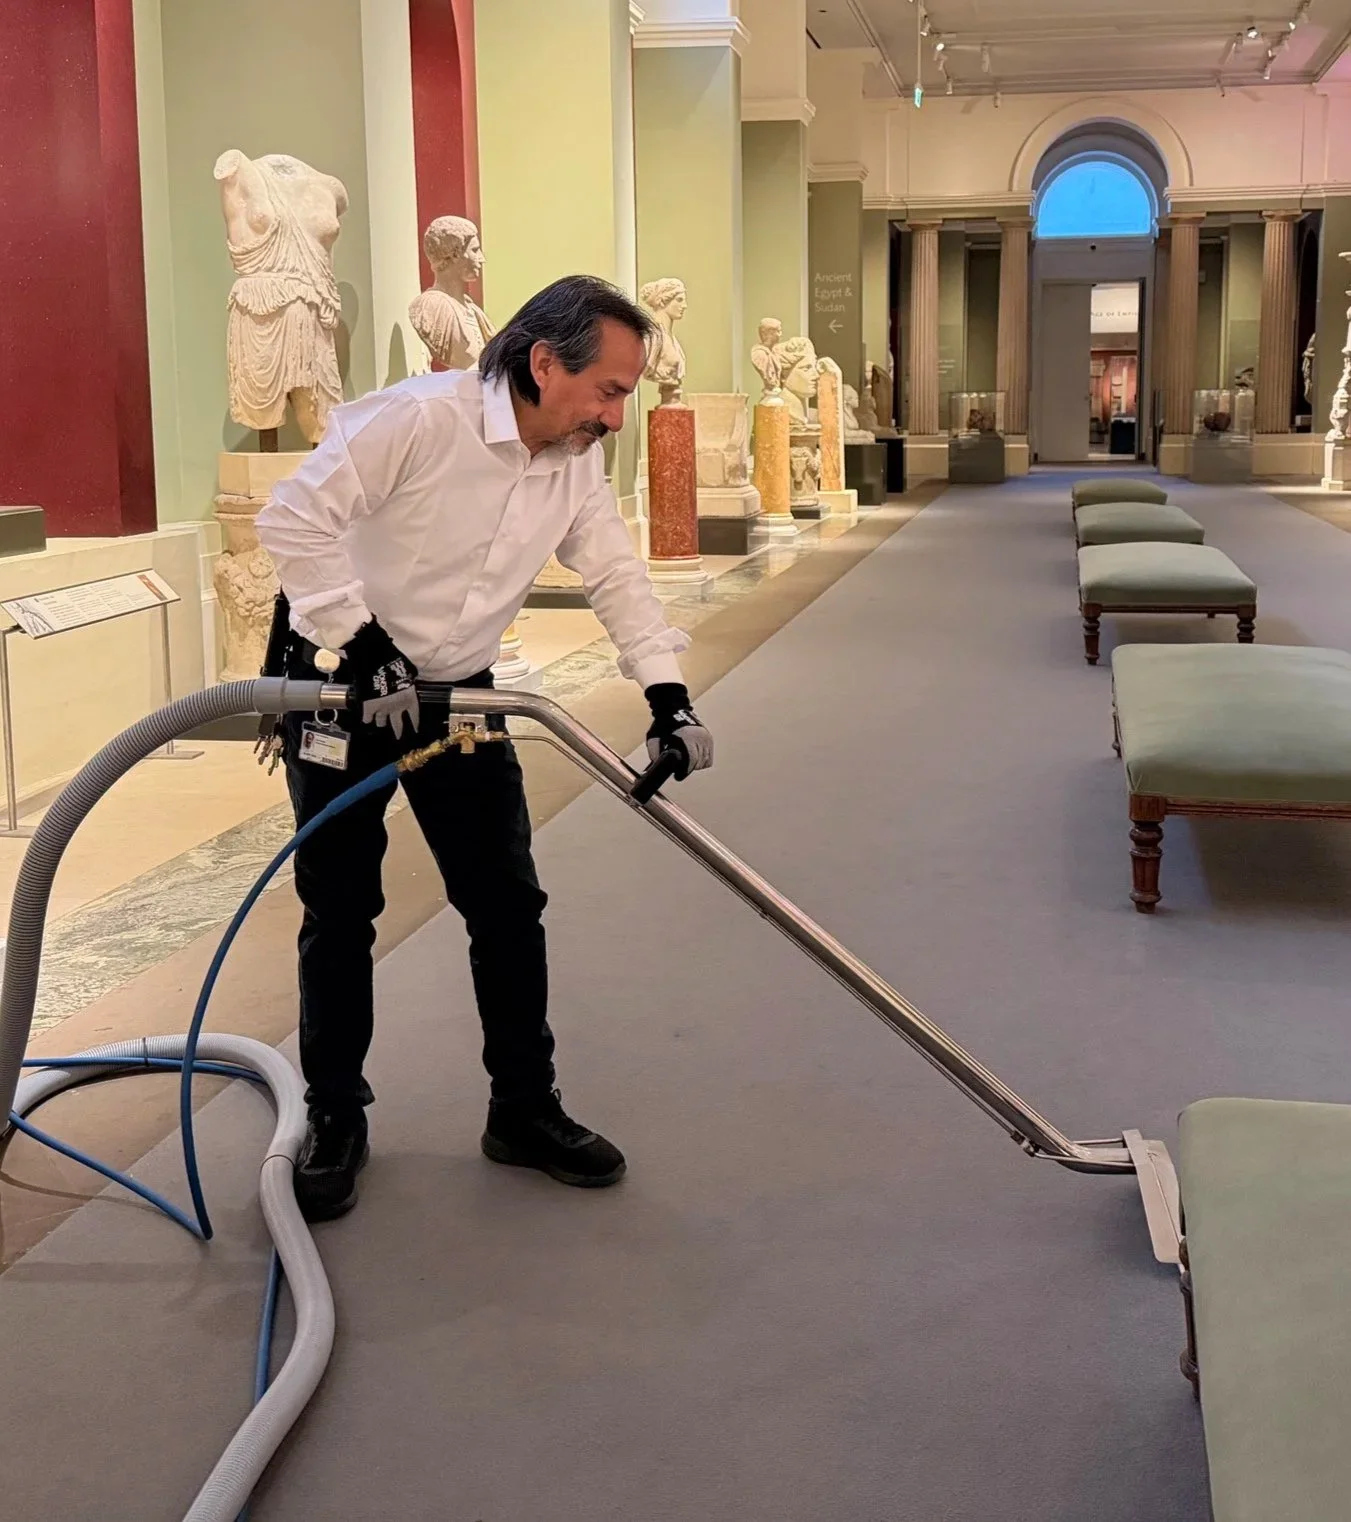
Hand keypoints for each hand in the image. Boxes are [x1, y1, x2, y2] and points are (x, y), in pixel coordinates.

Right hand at [344, 619, 419, 738]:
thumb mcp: (408, 672)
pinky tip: (366, 719)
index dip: (415, 723)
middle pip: (398, 725)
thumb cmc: (395, 665)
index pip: (415, 715)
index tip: (416, 730)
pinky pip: (367, 718)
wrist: (377, 665)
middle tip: (399, 736)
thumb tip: (411, 675)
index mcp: (409, 699)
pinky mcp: (368, 709)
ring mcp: (382, 710)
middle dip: (399, 731)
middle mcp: (397, 708)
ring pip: (381, 722)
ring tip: (379, 723)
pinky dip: (367, 718)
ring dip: (381, 721)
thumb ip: (409, 678)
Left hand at [644, 683, 711, 779]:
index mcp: (687, 738)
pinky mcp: (709, 738)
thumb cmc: (664, 722)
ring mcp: (705, 737)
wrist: (674, 707)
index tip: (678, 775)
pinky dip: (702, 761)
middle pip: (697, 764)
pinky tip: (694, 758)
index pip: (691, 761)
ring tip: (686, 761)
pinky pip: (709, 757)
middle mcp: (699, 737)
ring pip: (704, 762)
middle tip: (680, 767)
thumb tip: (656, 766)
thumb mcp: (654, 738)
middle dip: (688, 768)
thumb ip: (654, 754)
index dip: (684, 771)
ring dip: (695, 765)